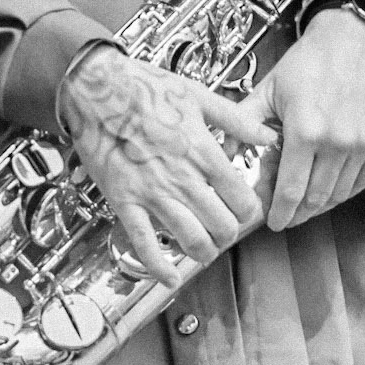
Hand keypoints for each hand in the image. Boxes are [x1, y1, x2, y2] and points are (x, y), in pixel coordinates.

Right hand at [60, 47, 276, 283]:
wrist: (96, 87)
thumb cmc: (144, 87)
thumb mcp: (198, 95)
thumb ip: (237, 119)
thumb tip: (268, 136)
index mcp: (203, 152)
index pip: (243, 200)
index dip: (249, 211)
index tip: (245, 209)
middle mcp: (182, 178)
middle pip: (222, 227)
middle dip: (229, 234)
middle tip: (225, 228)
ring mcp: (152, 194)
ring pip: (192, 241)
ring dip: (204, 251)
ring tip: (204, 247)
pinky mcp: (124, 202)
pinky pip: (144, 245)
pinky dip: (159, 268)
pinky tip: (169, 277)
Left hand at [233, 5, 364, 230]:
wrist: (356, 35)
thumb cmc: (310, 59)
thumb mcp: (270, 87)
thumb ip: (245, 121)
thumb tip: (222, 151)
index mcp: (305, 130)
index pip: (292, 191)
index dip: (281, 213)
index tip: (275, 222)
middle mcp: (338, 141)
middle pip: (317, 198)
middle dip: (299, 212)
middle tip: (289, 215)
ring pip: (341, 192)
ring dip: (323, 203)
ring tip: (308, 203)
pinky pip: (364, 178)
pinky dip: (347, 189)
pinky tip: (333, 187)